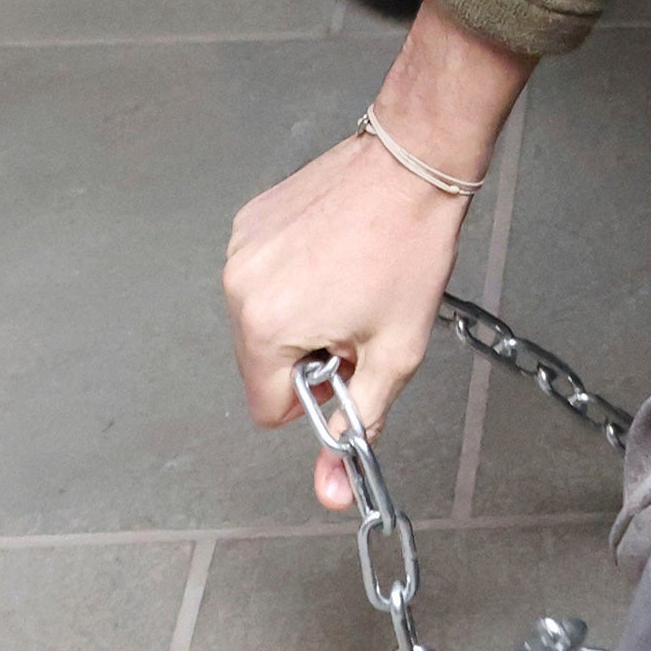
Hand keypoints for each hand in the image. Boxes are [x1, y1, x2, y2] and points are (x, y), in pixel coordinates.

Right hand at [224, 4, 530, 507]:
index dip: (315, 396)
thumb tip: (332, 488)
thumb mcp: (394, 354)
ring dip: (300, 315)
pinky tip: (334, 251)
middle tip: (357, 316)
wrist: (412, 162)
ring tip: (348, 278)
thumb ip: (358, 424)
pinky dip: (293, 275)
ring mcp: (239, 247)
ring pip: (262, 319)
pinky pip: (262, 275)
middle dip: (308, 355)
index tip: (347, 361)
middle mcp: (238, 286)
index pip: (268, 409)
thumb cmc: (409, 247)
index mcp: (265, 326)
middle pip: (262, 363)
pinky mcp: (249, 219)